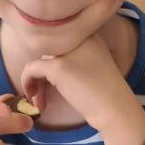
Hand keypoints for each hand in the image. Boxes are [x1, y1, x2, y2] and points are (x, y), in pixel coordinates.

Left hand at [20, 34, 138, 134]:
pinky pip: (31, 69)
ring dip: (34, 80)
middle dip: (41, 73)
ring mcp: (67, 51)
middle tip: (42, 94)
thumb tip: (41, 63)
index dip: (50, 61)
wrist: (116, 110)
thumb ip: (72, 57)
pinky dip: (27, 82)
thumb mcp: (92, 65)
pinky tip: (36, 99)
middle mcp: (77, 37)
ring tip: (40, 100)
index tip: (51, 81)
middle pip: (46, 51)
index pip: (57, 41)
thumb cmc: (104, 94)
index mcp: (88, 34)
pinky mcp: (58, 67)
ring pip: (38, 60)